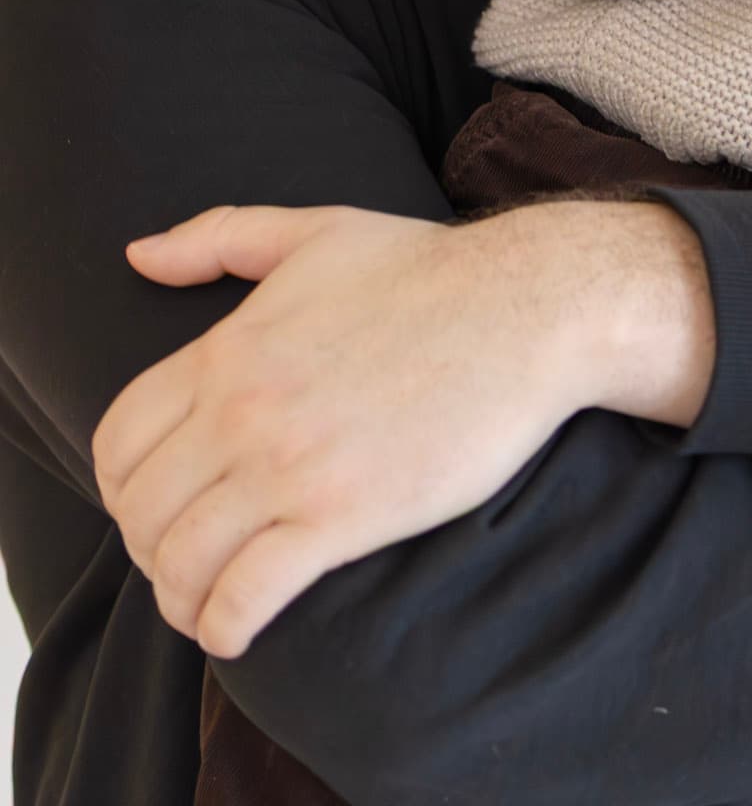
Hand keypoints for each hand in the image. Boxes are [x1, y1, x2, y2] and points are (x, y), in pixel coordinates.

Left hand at [92, 197, 713, 659]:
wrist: (525, 309)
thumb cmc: (427, 269)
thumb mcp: (315, 231)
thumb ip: (217, 238)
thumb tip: (137, 256)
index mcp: (230, 348)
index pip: (120, 437)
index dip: (120, 482)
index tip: (152, 500)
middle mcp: (244, 411)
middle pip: (138, 509)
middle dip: (146, 544)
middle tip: (182, 555)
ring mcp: (290, 467)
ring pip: (179, 561)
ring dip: (178, 596)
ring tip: (203, 602)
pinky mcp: (344, 517)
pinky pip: (245, 596)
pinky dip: (224, 626)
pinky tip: (238, 627)